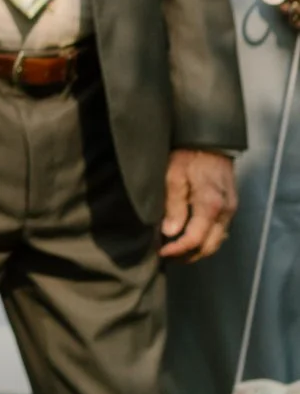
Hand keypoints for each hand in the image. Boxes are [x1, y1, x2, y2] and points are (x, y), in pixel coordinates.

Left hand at [160, 146, 238, 262]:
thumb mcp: (173, 175)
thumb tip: (170, 231)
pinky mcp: (231, 204)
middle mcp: (225, 211)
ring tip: (177, 250)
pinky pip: (220, 230)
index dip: (177, 250)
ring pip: (217, 241)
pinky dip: (207, 239)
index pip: (195, 239)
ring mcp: (231, 208)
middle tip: (168, 257)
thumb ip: (173, 205)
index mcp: (210, 205)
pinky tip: (192, 236)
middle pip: (210, 246)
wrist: (209, 137)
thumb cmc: (188, 153)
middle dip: (189, 256)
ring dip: (198, 250)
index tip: (161, 252)